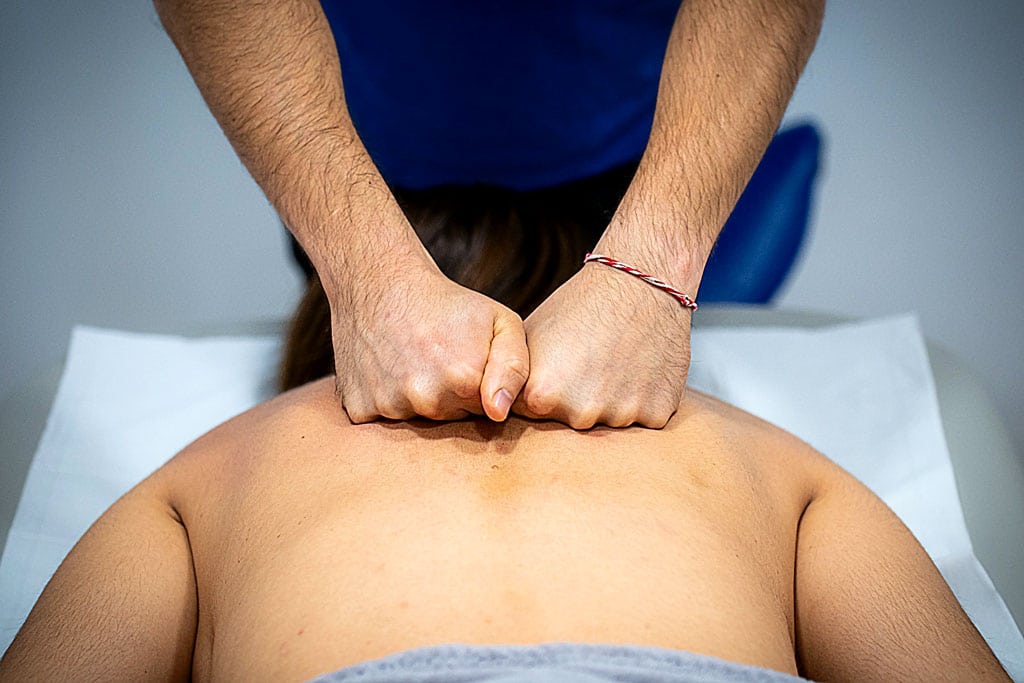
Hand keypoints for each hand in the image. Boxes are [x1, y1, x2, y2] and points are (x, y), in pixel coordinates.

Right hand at [329, 260, 528, 422]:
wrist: (380, 283)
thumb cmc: (447, 303)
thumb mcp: (500, 321)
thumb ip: (515, 368)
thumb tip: (499, 413)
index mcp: (464, 381)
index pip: (489, 413)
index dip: (483, 389)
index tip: (470, 362)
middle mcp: (426, 400)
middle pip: (452, 420)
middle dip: (453, 397)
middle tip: (440, 359)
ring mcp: (390, 407)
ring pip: (418, 421)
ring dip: (419, 400)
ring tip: (415, 362)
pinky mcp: (360, 409)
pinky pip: (383, 421)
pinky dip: (387, 401)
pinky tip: (388, 372)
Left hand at [510, 262, 692, 428]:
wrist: (642, 283)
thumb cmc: (582, 304)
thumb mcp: (531, 336)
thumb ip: (515, 377)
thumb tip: (500, 405)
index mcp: (542, 395)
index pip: (531, 415)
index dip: (542, 392)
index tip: (557, 368)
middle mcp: (580, 413)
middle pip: (570, 423)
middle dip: (575, 401)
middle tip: (590, 362)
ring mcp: (621, 416)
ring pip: (608, 422)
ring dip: (610, 401)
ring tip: (616, 361)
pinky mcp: (656, 414)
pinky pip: (642, 418)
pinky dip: (641, 399)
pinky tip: (639, 368)